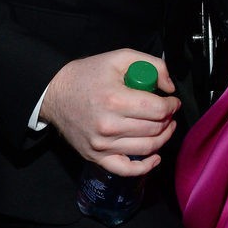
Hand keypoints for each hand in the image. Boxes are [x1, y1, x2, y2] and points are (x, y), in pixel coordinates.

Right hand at [39, 49, 179, 175]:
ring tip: (165, 128)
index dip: (172, 106)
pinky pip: (126, 169)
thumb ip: (151, 65)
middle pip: (154, 129)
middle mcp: (109, 126)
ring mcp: (102, 145)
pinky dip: (145, 167)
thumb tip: (169, 88)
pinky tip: (155, 157)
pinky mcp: (96, 157)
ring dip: (163, 138)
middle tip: (168, 113)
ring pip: (146, 148)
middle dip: (168, 120)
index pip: (158, 110)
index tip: (173, 102)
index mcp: (115, 100)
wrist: (54, 94)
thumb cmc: (88, 75)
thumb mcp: (119, 57)